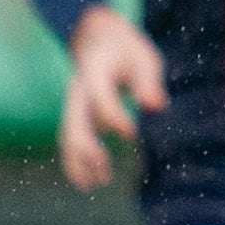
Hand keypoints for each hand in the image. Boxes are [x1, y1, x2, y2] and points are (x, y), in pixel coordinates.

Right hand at [54, 4, 165, 191]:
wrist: (100, 40)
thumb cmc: (128, 51)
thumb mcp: (144, 58)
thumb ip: (148, 82)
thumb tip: (157, 106)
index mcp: (94, 71)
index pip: (101, 100)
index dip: (115, 118)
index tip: (132, 134)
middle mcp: (78, 90)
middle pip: (75, 122)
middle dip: (87, 147)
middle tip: (105, 169)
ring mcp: (73, 104)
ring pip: (67, 136)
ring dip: (79, 161)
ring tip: (98, 184)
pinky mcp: (74, 116)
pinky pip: (69, 141)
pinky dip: (75, 162)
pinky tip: (88, 183)